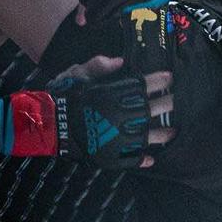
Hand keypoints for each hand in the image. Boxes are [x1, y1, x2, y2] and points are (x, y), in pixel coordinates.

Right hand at [0, 56, 174, 167]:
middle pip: (150, 110)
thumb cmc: (62, 95)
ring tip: (173, 132)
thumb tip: (121, 61)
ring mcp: (116, 139)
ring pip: (146, 137)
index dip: (158, 81)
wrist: (46, 125)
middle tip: (175, 101)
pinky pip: (131, 160)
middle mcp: (119, 117)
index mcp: (113, 95)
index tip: (169, 78)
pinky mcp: (109, 157)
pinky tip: (151, 158)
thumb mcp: (77, 72)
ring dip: (162, 134)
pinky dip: (142, 159)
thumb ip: (99, 65)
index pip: (143, 86)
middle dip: (166, 104)